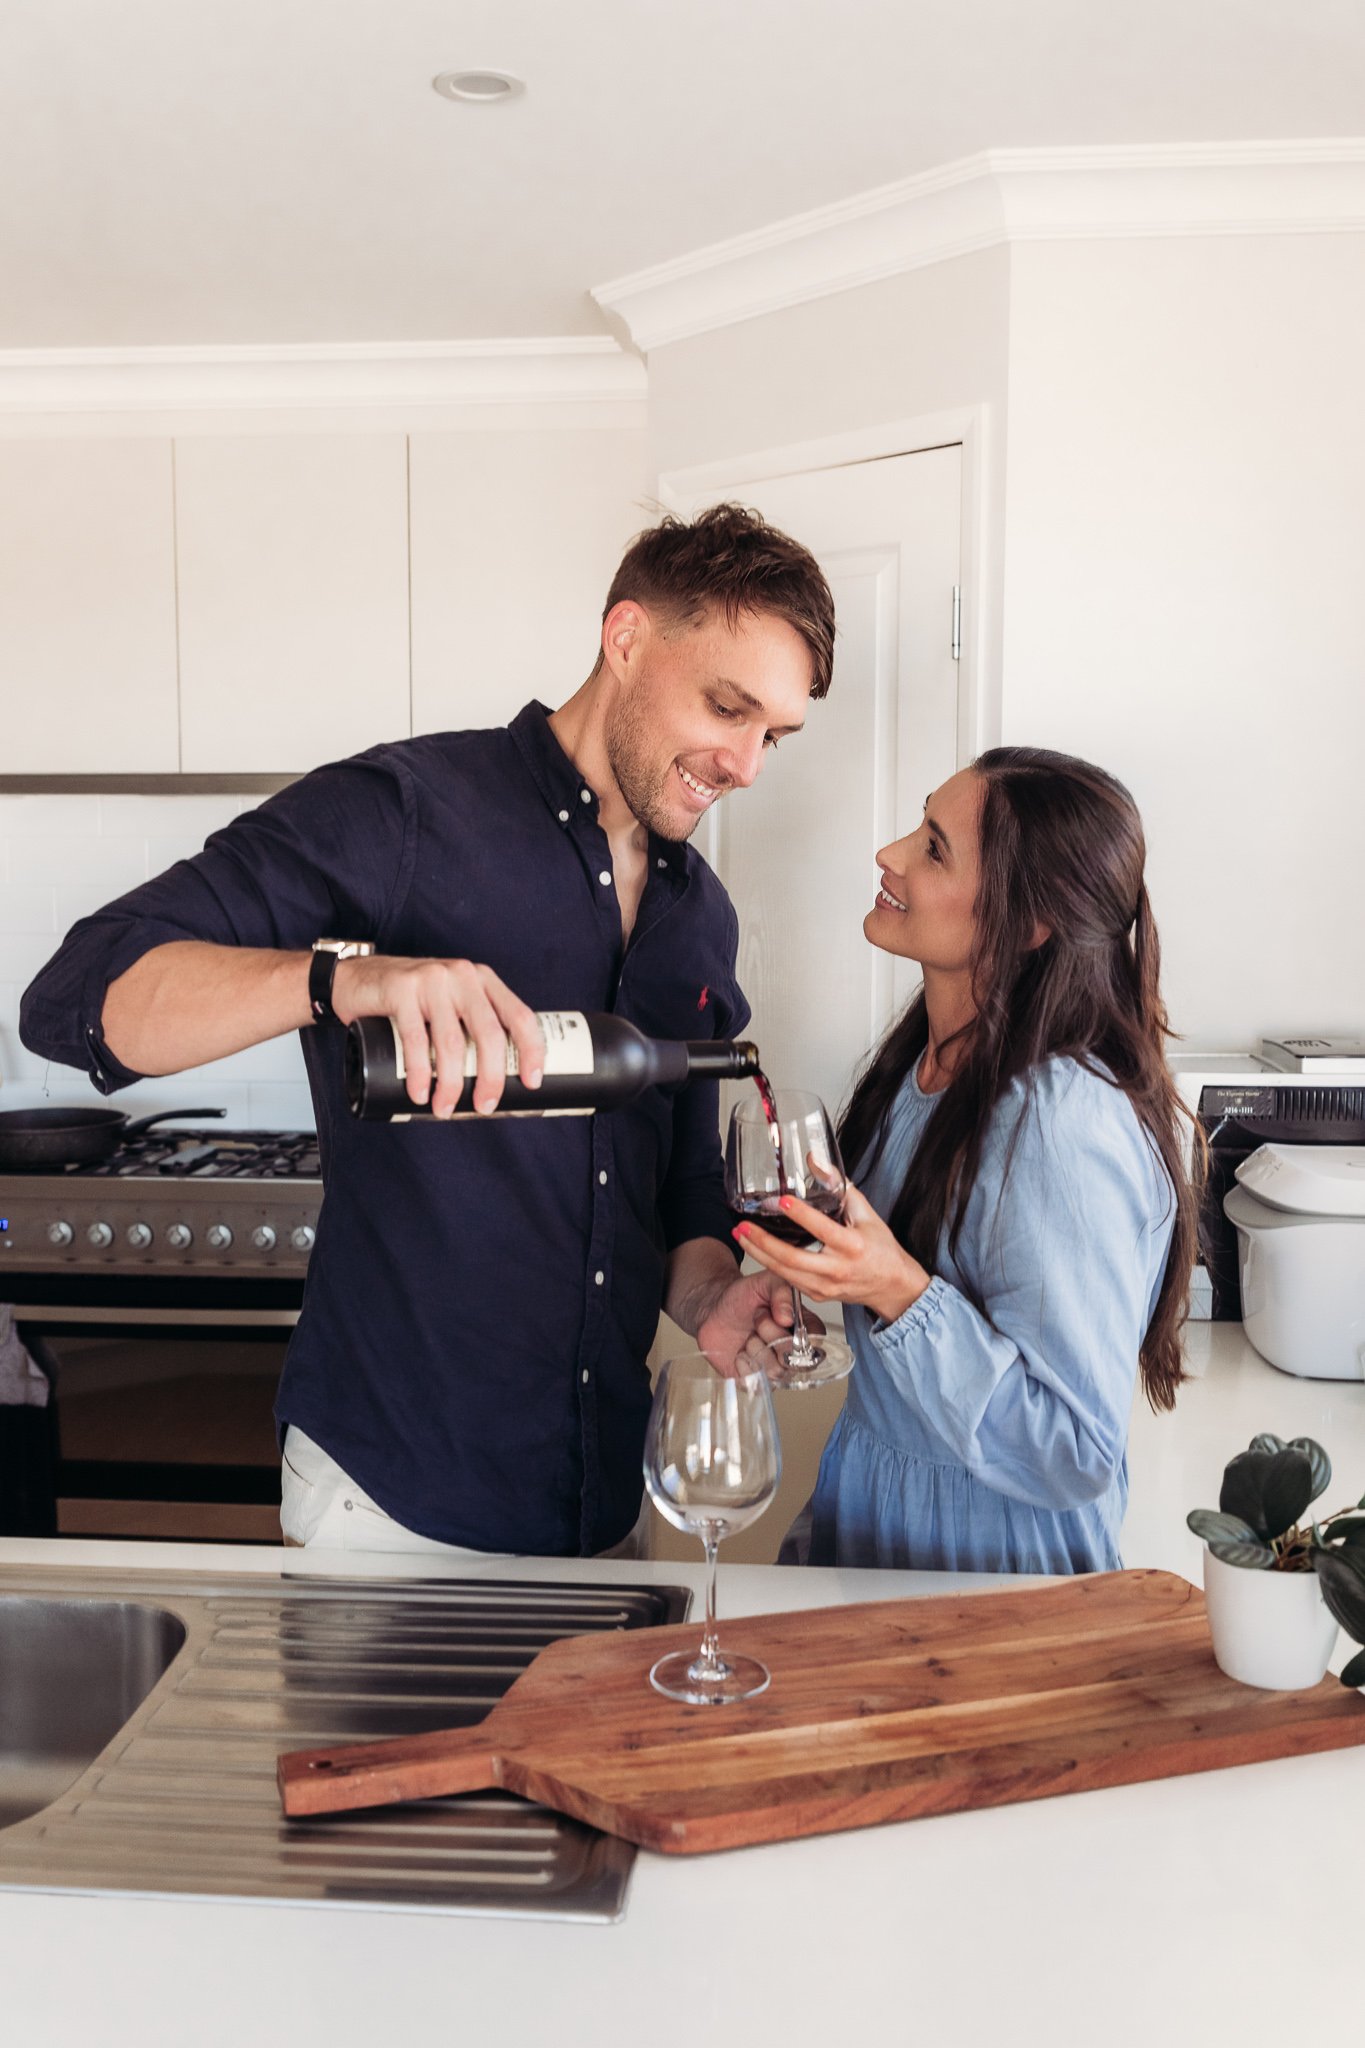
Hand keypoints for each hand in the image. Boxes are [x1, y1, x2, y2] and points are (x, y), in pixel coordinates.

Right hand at [332, 955, 544, 1116]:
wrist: (356, 978)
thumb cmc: (410, 999)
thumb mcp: (450, 1002)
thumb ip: (471, 1024)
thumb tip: (496, 1079)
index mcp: (482, 980)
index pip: (520, 1015)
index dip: (532, 1051)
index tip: (532, 1082)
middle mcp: (462, 976)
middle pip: (489, 1034)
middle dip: (491, 1078)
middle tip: (484, 1105)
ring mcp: (432, 980)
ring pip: (452, 1042)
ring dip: (451, 1084)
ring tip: (445, 1108)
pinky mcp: (401, 990)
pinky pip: (415, 1040)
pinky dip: (418, 1074)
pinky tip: (420, 1093)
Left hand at [694, 1270, 825, 1376]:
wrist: (714, 1310)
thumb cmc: (743, 1297)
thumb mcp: (766, 1282)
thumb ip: (782, 1292)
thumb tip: (788, 1317)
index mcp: (804, 1328)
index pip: (816, 1342)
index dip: (797, 1333)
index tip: (780, 1317)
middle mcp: (793, 1352)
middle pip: (794, 1359)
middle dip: (770, 1335)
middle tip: (759, 1319)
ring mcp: (776, 1368)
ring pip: (776, 1372)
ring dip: (756, 1349)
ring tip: (750, 1336)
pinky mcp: (756, 1381)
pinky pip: (756, 1383)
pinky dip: (743, 1365)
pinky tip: (740, 1352)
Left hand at [732, 1183, 930, 1325]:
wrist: (892, 1286)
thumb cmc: (881, 1248)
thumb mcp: (866, 1213)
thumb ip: (839, 1186)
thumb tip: (815, 1159)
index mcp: (852, 1246)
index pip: (822, 1229)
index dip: (801, 1215)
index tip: (781, 1201)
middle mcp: (837, 1269)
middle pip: (792, 1258)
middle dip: (763, 1242)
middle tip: (742, 1225)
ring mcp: (825, 1286)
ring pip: (784, 1272)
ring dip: (758, 1253)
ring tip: (740, 1236)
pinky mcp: (817, 1295)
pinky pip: (788, 1280)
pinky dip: (769, 1264)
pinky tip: (756, 1250)